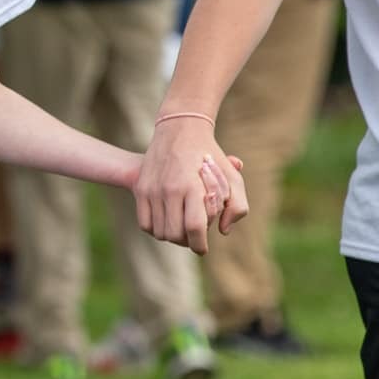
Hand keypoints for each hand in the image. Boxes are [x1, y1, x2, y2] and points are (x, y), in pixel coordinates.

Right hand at [135, 116, 240, 254]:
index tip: (202, 248)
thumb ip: (237, 206)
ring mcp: (152, 189)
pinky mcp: (141, 188)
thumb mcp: (233, 177)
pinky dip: (156, 229)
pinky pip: (145, 224)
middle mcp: (170, 189)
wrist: (179, 130)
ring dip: (172, 236)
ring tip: (182, 227)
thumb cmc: (210, 156)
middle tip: (194, 235)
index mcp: (193, 186)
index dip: (199, 245)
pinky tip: (168, 221)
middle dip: (187, 241)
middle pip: (175, 234)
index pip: (195, 227)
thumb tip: (223, 231)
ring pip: (160, 232)